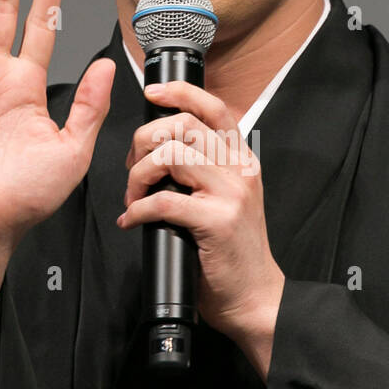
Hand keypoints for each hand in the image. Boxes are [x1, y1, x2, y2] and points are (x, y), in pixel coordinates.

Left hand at [118, 79, 284, 376]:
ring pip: (170, 156)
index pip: (214, 108)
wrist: (255, 295)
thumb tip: (161, 149)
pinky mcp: (216, 222)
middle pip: (182, 127)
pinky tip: (134, 220)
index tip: (153, 93)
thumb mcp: (228, 199)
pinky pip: (164, 200)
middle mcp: (239, 170)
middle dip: (144, 142)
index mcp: (241, 160)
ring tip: (134, 197)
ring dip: (138, 176)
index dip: (180, 93)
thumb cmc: (233, 252)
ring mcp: (230, 194)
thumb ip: (205, 170)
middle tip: (133, 169)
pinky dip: (139, 209)